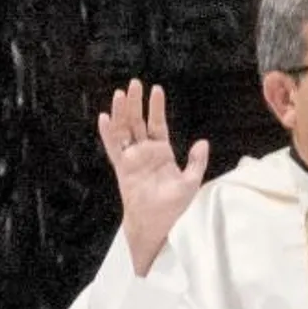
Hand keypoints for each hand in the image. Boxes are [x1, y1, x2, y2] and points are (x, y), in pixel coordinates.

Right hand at [99, 79, 208, 275]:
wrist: (159, 225)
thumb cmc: (175, 207)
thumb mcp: (191, 181)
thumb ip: (196, 161)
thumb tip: (202, 142)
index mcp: (161, 153)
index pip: (157, 124)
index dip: (156, 108)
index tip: (156, 89)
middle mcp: (144, 153)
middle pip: (137, 122)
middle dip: (136, 103)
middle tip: (134, 83)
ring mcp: (132, 160)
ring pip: (124, 131)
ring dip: (122, 112)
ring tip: (121, 93)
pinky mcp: (123, 169)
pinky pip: (113, 148)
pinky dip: (108, 133)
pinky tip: (105, 117)